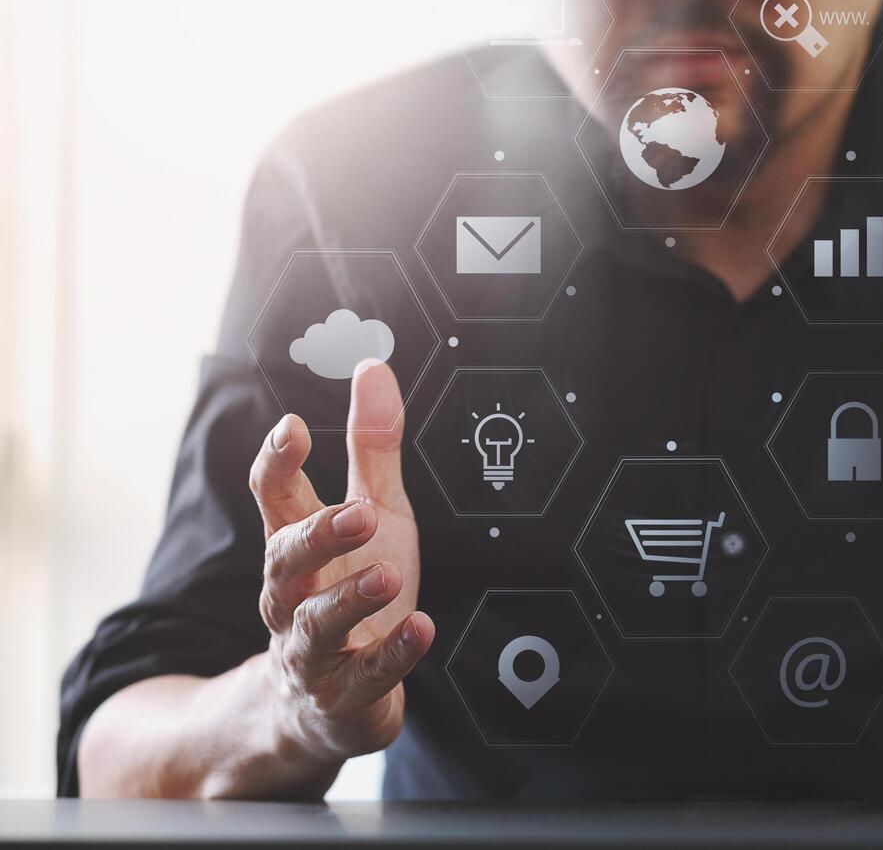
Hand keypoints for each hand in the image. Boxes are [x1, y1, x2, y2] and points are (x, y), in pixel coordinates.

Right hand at [248, 360, 433, 765]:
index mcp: (297, 545)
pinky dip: (393, 653)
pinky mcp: (345, 694)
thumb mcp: (373, 513)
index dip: (277, 462)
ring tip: (386, 575)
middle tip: (358, 514)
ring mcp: (313, 649)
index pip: (273, 498)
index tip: (292, 428)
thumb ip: (371, 447)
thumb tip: (372, 366)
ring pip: (316, 623)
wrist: (331, 703)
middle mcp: (293, 595)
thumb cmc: (354, 590)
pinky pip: (366, 675)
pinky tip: (421, 629)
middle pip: (284, 560)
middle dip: (317, 535)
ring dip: (350, 598)